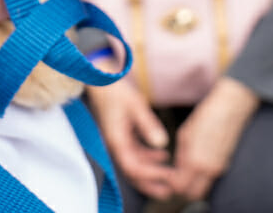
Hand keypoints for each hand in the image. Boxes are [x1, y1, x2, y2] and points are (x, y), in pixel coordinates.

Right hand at [85, 78, 175, 199]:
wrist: (102, 82)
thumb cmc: (117, 91)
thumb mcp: (136, 105)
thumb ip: (148, 125)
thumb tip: (162, 143)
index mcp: (116, 140)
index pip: (132, 166)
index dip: (150, 174)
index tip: (167, 176)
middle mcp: (115, 145)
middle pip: (132, 172)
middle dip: (151, 183)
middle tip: (170, 190)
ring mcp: (117, 143)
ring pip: (134, 165)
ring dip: (151, 171)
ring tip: (170, 175)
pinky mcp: (121, 138)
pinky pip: (134, 154)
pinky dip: (148, 158)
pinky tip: (163, 155)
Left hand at [170, 77, 257, 200]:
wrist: (231, 108)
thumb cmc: (207, 116)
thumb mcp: (185, 134)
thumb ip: (181, 156)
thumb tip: (178, 169)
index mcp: (196, 161)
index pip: (180, 187)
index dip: (171, 184)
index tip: (168, 175)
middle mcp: (209, 169)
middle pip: (193, 195)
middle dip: (183, 190)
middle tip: (176, 177)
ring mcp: (220, 168)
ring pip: (204, 188)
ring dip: (194, 184)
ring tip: (186, 169)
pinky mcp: (226, 164)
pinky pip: (212, 179)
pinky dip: (203, 177)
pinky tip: (198, 162)